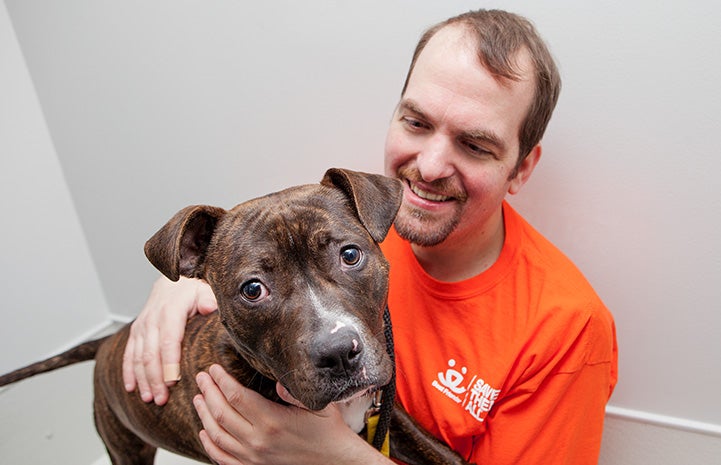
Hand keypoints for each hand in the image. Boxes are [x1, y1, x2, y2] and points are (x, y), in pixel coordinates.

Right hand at [122, 275, 216, 404]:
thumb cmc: (193, 290)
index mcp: (171, 311)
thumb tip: (209, 307)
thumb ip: (208, 300)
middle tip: (162, 399)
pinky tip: (131, 388)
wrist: (173, 282)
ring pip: (137, 357)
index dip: (169, 362)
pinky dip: (128, 372)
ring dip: (143, 379)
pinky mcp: (136, 332)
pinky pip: (128, 354)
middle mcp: (152, 319)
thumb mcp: (204, 291)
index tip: (173, 382)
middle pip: (151, 354)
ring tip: (149, 398)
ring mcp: (142, 326)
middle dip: (155, 378)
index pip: (168, 340)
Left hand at [194, 364, 391, 464]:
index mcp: (272, 421)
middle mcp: (258, 441)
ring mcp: (253, 458)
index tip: (213, 369)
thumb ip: (294, 391)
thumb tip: (275, 380)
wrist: (335, 462)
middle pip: (222, 413)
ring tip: (199, 398)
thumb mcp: (316, 405)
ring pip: (217, 435)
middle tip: (201, 377)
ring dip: (204, 415)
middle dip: (208, 392)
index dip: (221, 380)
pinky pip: (222, 458)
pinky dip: (209, 444)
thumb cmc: (328, 432)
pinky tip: (204, 431)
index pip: (236, 396)